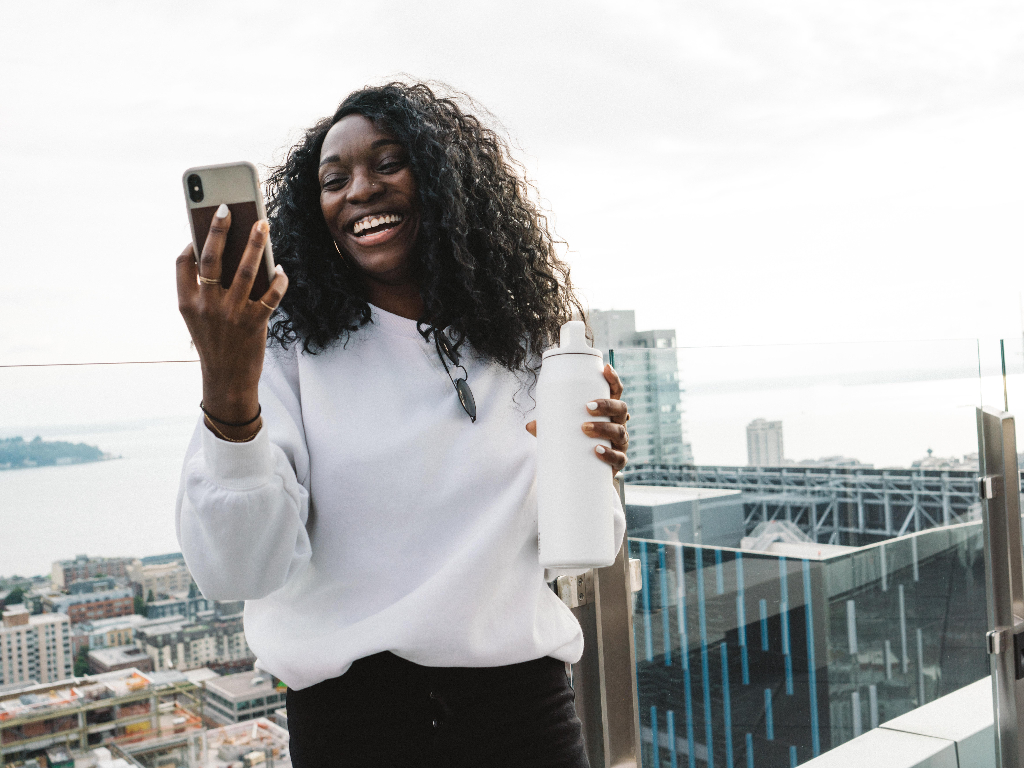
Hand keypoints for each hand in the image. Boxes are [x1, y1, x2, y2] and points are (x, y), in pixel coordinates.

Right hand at [175, 205, 287, 438]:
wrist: (227, 379)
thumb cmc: (215, 342)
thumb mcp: (198, 317)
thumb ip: (203, 288)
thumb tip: (222, 252)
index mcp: (186, 302)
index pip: (182, 264)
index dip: (191, 241)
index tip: (201, 221)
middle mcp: (206, 305)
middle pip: (211, 258)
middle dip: (219, 229)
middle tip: (228, 206)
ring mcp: (231, 314)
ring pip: (245, 270)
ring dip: (255, 243)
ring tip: (263, 223)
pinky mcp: (254, 323)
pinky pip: (271, 294)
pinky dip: (278, 279)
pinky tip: (280, 269)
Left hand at [525, 364, 629, 474]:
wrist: (585, 471)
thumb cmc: (576, 442)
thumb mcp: (563, 430)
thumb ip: (549, 426)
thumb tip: (529, 426)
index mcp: (608, 411)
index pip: (615, 391)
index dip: (613, 379)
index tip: (605, 368)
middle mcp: (619, 423)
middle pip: (621, 409)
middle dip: (606, 405)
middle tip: (587, 407)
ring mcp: (620, 442)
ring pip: (620, 432)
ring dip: (604, 428)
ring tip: (585, 427)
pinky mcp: (619, 461)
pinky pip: (619, 457)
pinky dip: (609, 454)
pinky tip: (597, 450)